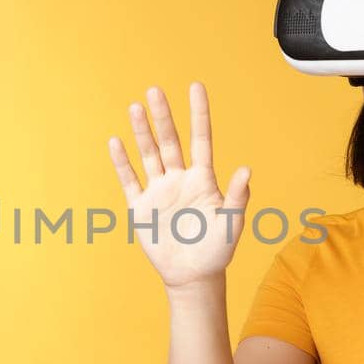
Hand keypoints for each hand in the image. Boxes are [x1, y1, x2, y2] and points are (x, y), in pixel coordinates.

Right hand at [107, 82, 251, 289]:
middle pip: (170, 141)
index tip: (195, 87)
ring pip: (149, 155)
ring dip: (142, 133)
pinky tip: (116, 143)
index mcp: (203, 179)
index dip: (199, 114)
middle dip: (163, 116)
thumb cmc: (217, 250)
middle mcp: (179, 179)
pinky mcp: (141, 207)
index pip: (201, 139)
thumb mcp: (231, 223)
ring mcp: (159, 191)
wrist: (192, 275)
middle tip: (154, 91)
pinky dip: (123, 162)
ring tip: (135, 108)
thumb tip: (247, 169)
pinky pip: (130, 180)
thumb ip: (238, 196)